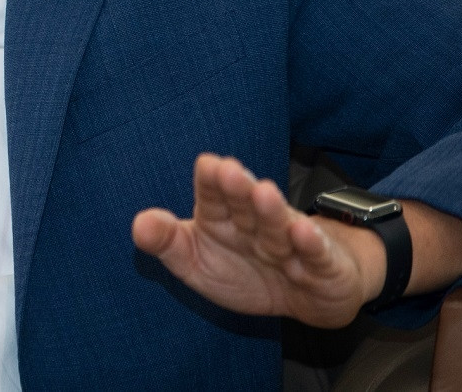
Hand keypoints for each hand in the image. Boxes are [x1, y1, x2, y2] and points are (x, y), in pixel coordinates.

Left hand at [131, 154, 383, 328]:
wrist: (308, 296)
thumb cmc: (245, 271)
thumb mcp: (198, 264)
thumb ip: (168, 243)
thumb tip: (138, 225)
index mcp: (223, 217)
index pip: (214, 195)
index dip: (211, 182)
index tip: (208, 165)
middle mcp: (256, 223)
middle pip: (246, 204)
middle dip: (239, 189)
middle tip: (230, 171)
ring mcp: (290, 243)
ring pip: (278, 225)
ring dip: (271, 211)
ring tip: (263, 193)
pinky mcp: (323, 265)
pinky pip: (315, 254)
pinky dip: (310, 244)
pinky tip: (302, 232)